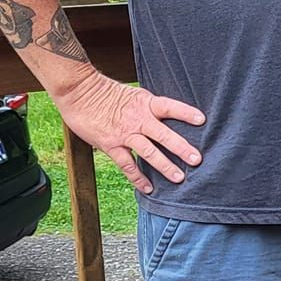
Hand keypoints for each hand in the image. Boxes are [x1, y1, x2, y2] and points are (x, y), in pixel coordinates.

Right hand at [55, 70, 204, 192]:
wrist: (79, 92)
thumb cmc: (107, 93)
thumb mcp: (134, 95)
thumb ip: (150, 107)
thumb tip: (167, 117)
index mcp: (145, 103)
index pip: (170, 107)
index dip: (185, 113)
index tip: (202, 120)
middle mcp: (138, 119)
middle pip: (163, 135)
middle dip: (181, 148)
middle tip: (197, 159)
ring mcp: (125, 134)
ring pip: (148, 152)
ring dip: (164, 166)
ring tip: (179, 178)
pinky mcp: (111, 145)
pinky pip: (127, 165)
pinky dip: (138, 178)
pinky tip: (149, 188)